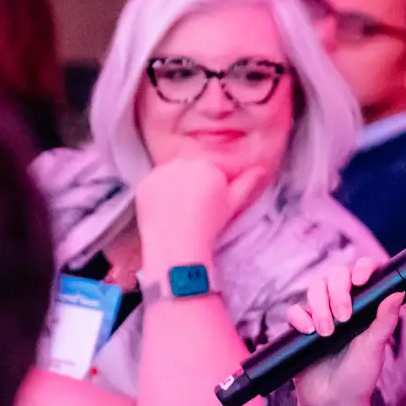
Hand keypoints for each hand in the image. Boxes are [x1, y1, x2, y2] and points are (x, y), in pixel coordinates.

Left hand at [135, 157, 265, 274]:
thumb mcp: (233, 204)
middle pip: (188, 169)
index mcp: (207, 165)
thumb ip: (247, 183)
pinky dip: (156, 195)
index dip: (209, 187)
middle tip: (193, 209)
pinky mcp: (144, 182)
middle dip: (190, 184)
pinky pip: (152, 185)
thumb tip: (261, 169)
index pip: (208, 169)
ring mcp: (161, 171)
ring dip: (172, 187)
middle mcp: (183, 162)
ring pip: (169, 175)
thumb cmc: (209, 225)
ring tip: (178, 211)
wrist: (179, 242)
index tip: (208, 204)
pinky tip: (163, 211)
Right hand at [288, 257, 403, 405]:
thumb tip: (398, 292)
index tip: (362, 280)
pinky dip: (299, 317)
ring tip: (327, 333)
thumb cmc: (359, 378)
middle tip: (344, 317)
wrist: (333, 404)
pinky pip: (294, 311)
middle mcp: (341, 306)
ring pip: (313, 289)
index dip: (362, 269)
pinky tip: (308, 331)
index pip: (362, 274)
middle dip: (338, 292)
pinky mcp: (300, 329)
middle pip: (334, 276)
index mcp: (364, 307)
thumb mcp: (375, 349)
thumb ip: (385, 320)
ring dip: (319, 306)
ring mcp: (319, 316)